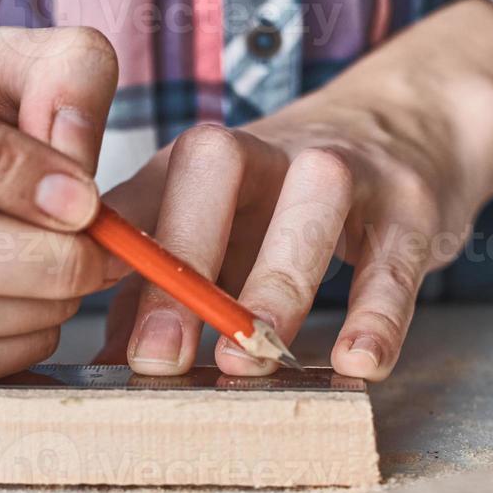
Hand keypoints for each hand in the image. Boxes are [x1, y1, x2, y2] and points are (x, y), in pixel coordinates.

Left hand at [101, 0, 492, 379]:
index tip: (82, 321)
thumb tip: (105, 366)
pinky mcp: (410, 202)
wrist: (407, 126)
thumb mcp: (216, 231)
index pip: (144, 197)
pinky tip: (359, 363)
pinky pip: (395, 255)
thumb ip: (158, 290)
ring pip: (312, 204)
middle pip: (213, 176)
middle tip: (160, 356)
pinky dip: (379, 311)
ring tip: (250, 359)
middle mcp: (263, 150)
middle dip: (184, 266)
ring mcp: (342, 168)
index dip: (110, 258)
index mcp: (197, 161)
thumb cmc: (282, 202)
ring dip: (277, 284)